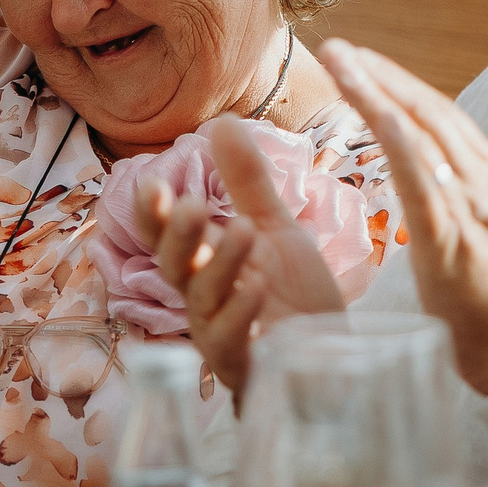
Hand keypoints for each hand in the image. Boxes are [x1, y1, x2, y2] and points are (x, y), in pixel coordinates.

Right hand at [130, 116, 350, 394]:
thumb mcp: (273, 229)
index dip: (154, 215)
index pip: (165, 237)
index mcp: (206, 263)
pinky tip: (257, 286)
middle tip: (192, 204)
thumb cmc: (296, 297)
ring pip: (202, 300)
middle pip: (173, 267)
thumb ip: (246, 182)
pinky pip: (230, 341)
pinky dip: (240, 312)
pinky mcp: (245, 366)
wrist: (334, 357)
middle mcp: (204, 299)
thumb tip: (222, 120)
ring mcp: (221, 334)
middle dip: (177, 237)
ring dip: (220, 263)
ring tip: (245, 230)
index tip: (153, 184)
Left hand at [320, 41, 487, 395]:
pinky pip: (424, 179)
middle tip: (340, 48)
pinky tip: (373, 112)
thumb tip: (426, 177)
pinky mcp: (457, 240)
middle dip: (385, 75)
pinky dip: (398, 140)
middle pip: (434, 113)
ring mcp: (477, 209)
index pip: (444, 120)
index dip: (402, 87)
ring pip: (425, 134)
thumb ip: (460, 205)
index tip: (364, 63)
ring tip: (340, 63)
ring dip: (379, 92)